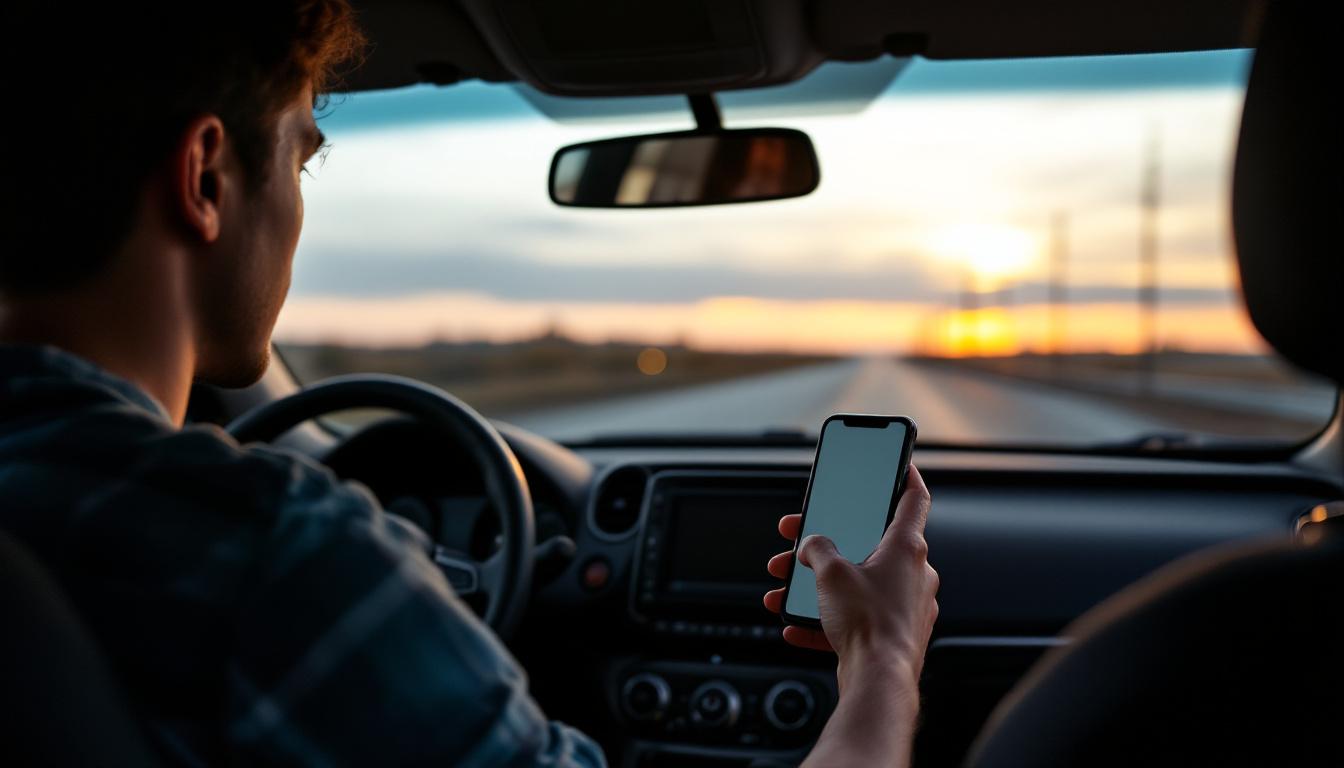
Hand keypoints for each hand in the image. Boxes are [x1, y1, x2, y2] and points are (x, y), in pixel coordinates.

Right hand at [763, 465, 938, 677]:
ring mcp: (906, 606)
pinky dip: (826, 618)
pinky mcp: (895, 635)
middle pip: (870, 545)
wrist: (879, 681)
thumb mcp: (830, 573)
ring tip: (786, 591)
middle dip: (829, 544)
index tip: (899, 464)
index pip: (914, 499)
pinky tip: (797, 624)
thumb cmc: (869, 624)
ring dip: (821, 585)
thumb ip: (817, 550)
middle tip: (801, 541)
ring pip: (858, 584)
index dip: (905, 476)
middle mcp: (914, 574)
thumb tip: (812, 546)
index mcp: (907, 548)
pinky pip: (857, 617)